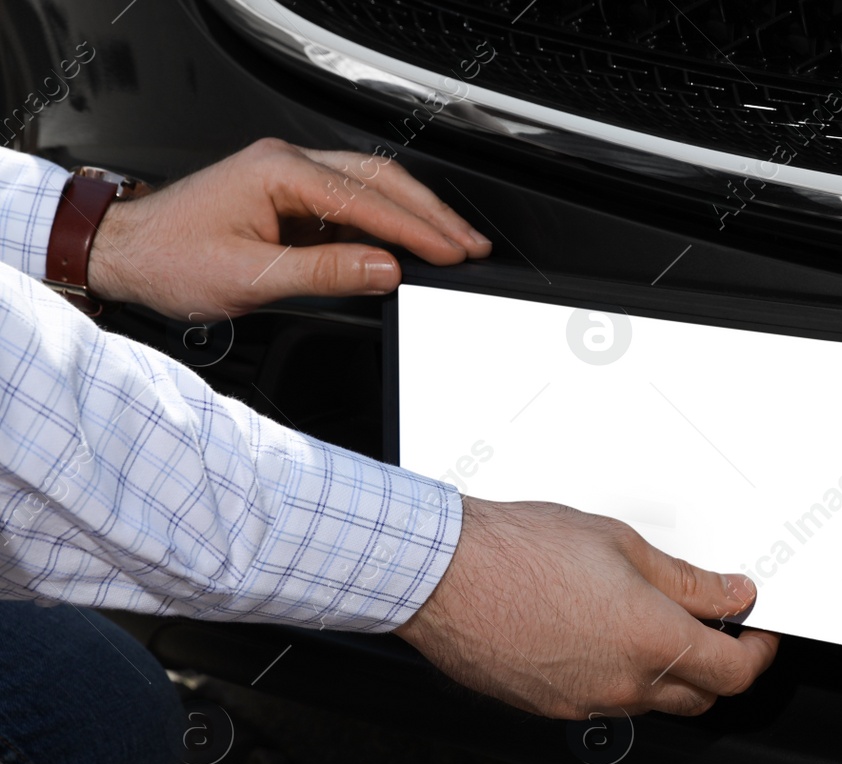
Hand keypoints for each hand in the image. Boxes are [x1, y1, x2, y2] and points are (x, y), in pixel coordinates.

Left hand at [85, 137, 491, 318]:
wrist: (126, 253)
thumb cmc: (171, 259)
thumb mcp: (252, 276)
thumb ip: (326, 272)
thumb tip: (385, 270)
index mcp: (279, 172)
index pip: (368, 201)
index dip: (417, 231)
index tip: (453, 253)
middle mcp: (287, 163)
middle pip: (381, 179)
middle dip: (432, 214)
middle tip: (471, 245)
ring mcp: (289, 177)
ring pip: (371, 185)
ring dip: (415, 214)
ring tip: (454, 242)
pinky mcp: (289, 197)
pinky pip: (351, 203)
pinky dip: (387, 223)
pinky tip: (408, 245)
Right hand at [393, 496, 780, 719]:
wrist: (440, 575)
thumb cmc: (517, 551)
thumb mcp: (622, 545)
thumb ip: (688, 580)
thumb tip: (730, 594)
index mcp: (653, 641)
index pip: (735, 672)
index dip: (759, 654)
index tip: (760, 635)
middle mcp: (623, 684)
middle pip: (700, 697)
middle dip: (718, 666)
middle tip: (713, 626)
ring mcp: (584, 703)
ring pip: (651, 703)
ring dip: (668, 675)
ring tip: (649, 625)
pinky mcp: (549, 708)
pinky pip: (604, 703)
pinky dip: (619, 678)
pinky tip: (600, 638)